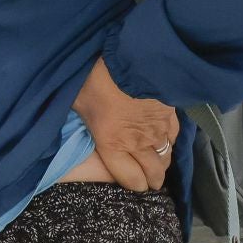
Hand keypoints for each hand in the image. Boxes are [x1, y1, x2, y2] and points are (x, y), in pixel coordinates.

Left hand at [72, 57, 178, 191]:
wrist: (131, 57)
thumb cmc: (97, 78)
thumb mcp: (77, 100)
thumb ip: (81, 117)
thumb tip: (69, 119)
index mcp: (112, 144)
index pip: (131, 180)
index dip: (133, 185)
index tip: (133, 182)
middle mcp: (138, 144)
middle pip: (153, 173)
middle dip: (151, 179)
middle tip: (149, 180)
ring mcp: (158, 130)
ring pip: (166, 158)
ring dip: (162, 164)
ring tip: (158, 165)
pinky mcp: (171, 115)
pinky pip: (174, 138)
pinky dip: (170, 142)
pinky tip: (166, 140)